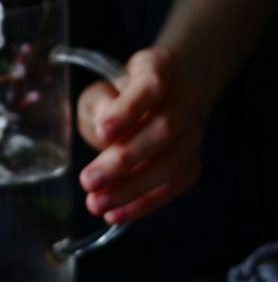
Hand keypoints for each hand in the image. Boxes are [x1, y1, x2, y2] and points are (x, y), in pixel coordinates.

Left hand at [76, 46, 204, 225]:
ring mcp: (194, 130)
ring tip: (95, 203)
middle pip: (164, 129)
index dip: (129, 110)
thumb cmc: (116, 94)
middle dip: (124, 159)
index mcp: (161, 67)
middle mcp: (186, 97)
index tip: (102, 132)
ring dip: (132, 188)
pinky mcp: (192, 161)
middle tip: (88, 180)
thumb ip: (101, 106)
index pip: (152, 86)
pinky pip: (174, 185)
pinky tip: (114, 214)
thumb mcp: (100, 90)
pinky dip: (144, 203)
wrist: (154, 100)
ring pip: (173, 162)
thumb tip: (106, 133)